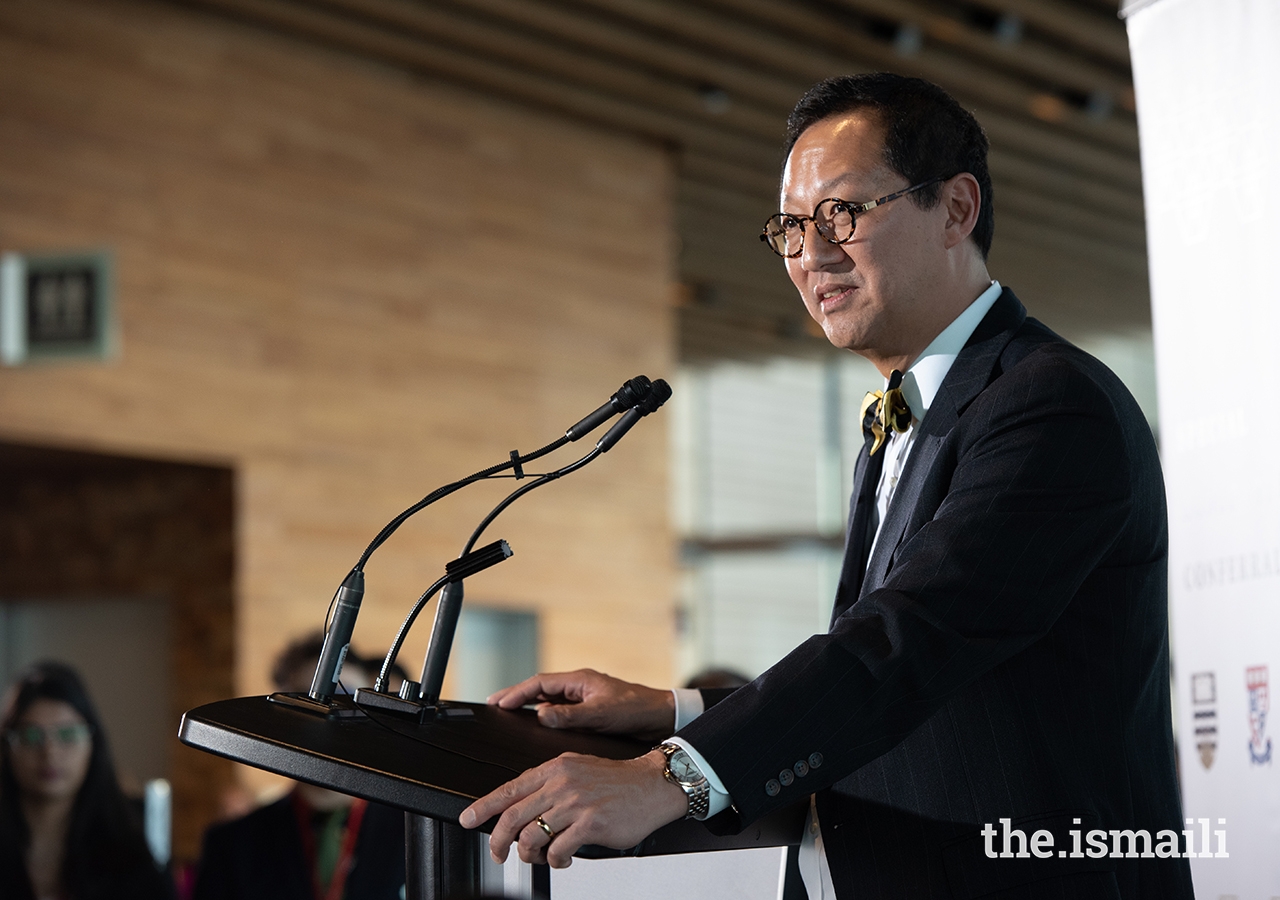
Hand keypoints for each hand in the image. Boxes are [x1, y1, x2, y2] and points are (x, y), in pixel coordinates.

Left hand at [458, 750, 687, 866]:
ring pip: (531, 836)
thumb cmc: (616, 782)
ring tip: (539, 857)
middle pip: (513, 816)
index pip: (509, 789)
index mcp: (554, 768)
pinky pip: (557, 850)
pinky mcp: (590, 823)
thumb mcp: (577, 770)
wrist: (652, 785)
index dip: (484, 807)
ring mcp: (575, 803)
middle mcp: (561, 783)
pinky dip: (555, 860)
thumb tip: (521, 806)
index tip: (469, 819)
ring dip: (529, 854)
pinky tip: (563, 858)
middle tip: (498, 853)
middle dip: (499, 840)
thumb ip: (549, 784)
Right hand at [488, 669, 674, 738]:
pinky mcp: (590, 711)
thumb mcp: (601, 714)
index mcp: (580, 680)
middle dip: (517, 697)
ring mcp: (584, 698)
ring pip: (550, 700)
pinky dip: (546, 716)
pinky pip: (561, 711)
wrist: (661, 717)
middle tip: (494, 706)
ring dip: (529, 706)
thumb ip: (571, 715)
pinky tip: (538, 726)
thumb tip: (541, 715)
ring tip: (508, 715)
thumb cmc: (636, 710)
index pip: (539, 683)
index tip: (497, 703)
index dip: (516, 693)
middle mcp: (580, 687)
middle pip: (540, 690)